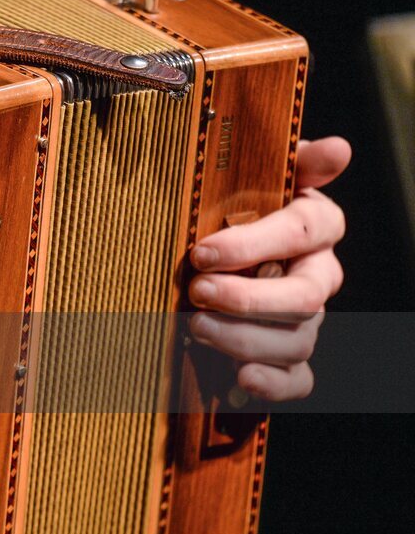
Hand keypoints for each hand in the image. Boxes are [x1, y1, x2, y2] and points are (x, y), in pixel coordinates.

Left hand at [188, 137, 348, 401]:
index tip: (202, 252)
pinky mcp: (290, 361)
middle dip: (248, 298)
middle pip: (304, 295)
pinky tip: (239, 376)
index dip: (254, 243)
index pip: (304, 231)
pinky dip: (273, 384)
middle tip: (198, 292)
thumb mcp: (248, 181)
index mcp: (314, 228)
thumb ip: (291, 164)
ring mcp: (306, 322)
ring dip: (244, 338)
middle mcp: (317, 275)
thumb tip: (338, 149)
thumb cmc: (228, 213)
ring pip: (297, 339)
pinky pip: (299, 381)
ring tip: (195, 328)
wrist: (206, 264)